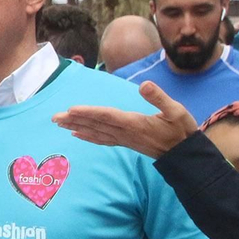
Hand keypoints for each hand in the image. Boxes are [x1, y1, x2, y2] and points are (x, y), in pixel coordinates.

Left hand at [53, 81, 198, 158]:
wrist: (184, 154)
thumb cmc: (181, 130)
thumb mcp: (176, 111)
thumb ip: (159, 97)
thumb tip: (144, 84)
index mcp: (135, 122)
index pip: (107, 116)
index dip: (89, 112)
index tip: (71, 109)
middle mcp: (125, 132)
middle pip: (95, 125)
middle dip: (74, 120)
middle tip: (54, 117)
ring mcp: (124, 139)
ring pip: (96, 132)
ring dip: (77, 127)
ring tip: (59, 123)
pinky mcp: (126, 142)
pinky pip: (102, 140)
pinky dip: (88, 137)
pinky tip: (76, 135)